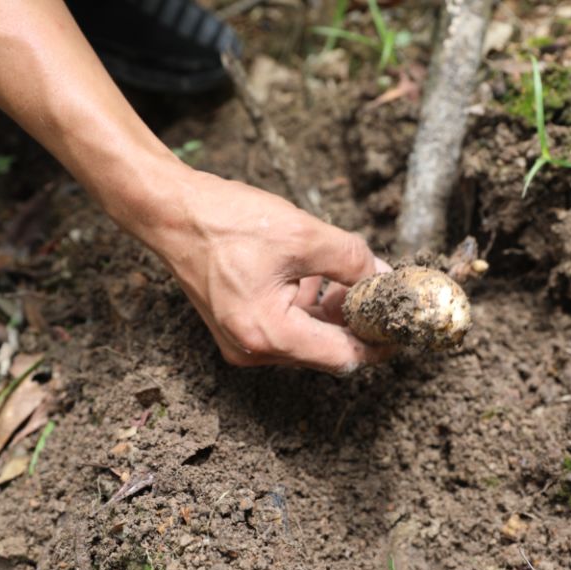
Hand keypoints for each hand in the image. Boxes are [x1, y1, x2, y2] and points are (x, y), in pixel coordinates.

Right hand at [121, 161, 392, 373]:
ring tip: (351, 278)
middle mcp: (253, 350)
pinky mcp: (237, 327)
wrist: (168, 211)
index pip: (343, 357)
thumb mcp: (303, 235)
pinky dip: (308, 307)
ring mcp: (242, 342)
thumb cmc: (226, 221)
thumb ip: (352, 261)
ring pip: (308, 339)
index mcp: (269, 335)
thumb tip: (383, 278)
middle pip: (326, 351)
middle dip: (357, 324)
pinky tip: (318, 277)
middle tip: (383, 294)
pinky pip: (287, 327)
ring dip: (333, 313)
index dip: (378, 343)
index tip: (401, 326)